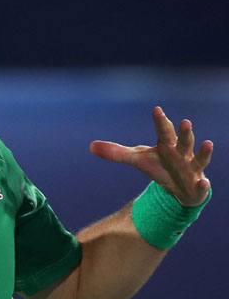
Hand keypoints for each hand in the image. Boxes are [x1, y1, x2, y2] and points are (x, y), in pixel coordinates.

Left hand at [90, 106, 212, 206]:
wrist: (179, 188)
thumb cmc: (160, 167)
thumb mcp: (137, 160)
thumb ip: (116, 153)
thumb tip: (90, 146)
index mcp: (167, 145)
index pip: (163, 131)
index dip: (160, 121)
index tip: (156, 110)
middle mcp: (182, 154)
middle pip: (184, 141)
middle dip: (185, 132)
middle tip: (185, 121)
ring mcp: (192, 169)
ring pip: (200, 159)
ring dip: (203, 152)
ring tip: (208, 143)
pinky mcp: (198, 185)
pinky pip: (202, 185)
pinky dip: (204, 184)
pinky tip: (203, 182)